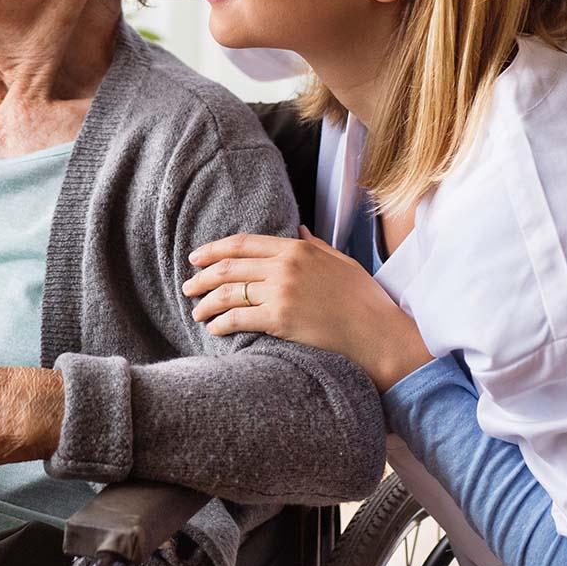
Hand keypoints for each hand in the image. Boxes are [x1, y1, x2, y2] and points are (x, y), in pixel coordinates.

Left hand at [182, 226, 432, 392]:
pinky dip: (220, 323)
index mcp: (297, 249)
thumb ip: (315, 245)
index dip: (214, 249)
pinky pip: (238, 318)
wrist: (379, 334)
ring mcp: (281, 292)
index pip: (243, 243)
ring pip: (228, 293)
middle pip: (229, 267)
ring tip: (196, 311)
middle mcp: (285, 266)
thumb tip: (298, 230)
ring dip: (205, 303)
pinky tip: (214, 329)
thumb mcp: (340, 262)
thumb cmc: (364, 300)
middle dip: (202, 276)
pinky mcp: (280, 319)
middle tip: (187, 286)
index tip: (196, 257)